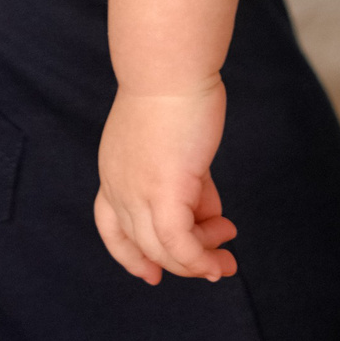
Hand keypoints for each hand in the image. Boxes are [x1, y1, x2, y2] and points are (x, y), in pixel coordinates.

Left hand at [93, 82, 236, 284]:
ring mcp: (136, 192)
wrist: (170, 67)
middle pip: (143, 244)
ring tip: (229, 251)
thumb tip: (207, 210)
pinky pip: (181, 245)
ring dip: (200, 261)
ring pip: (163, 250)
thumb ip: (187, 179)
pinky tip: (224, 257)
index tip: (152, 273)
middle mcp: (117, 187)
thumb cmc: (176, 92)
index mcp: (113, 171)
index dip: (130, 254)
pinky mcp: (164, 192)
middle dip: (183, 257)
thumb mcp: (175, 144)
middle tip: (219, 252)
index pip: (111, 226)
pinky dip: (202, 259)